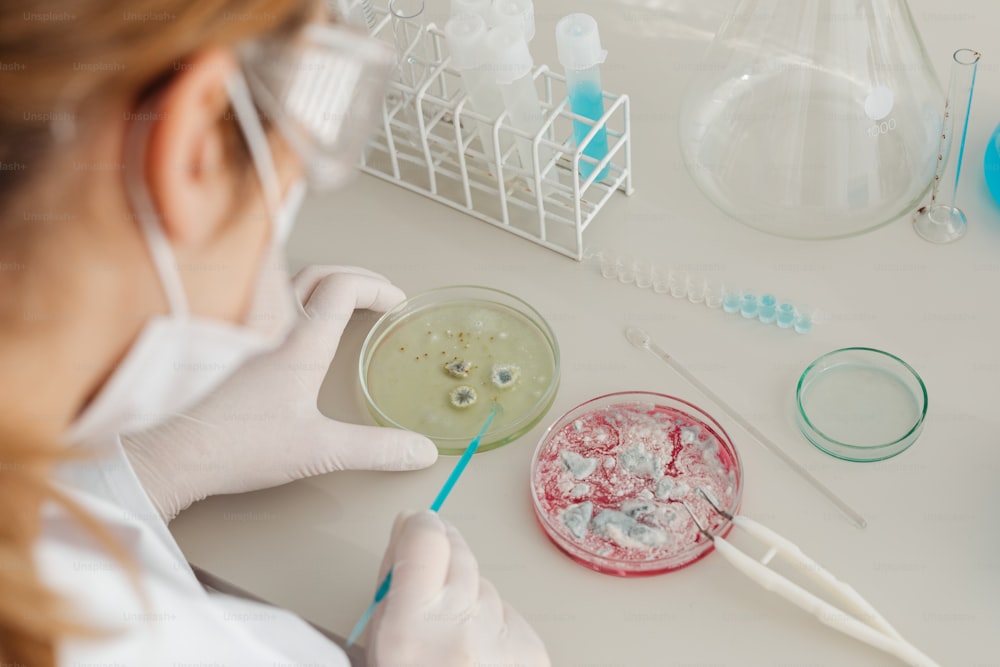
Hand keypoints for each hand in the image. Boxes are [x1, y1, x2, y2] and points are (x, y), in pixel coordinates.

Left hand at [122, 265, 437, 521]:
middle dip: (355, 279)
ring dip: (318, 283)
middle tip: (376, 298)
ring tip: (337, 302)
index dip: (377, 288)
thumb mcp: (318, 451)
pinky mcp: (221, 341)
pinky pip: (261, 299)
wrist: (169, 453)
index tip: (397, 304)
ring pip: (285, 281)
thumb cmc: (236, 447)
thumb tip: (421, 450)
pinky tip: (286, 323)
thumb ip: (375, 449)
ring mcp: (243, 328)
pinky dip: (287, 297)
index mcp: (300, 341)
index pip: (344, 287)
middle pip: (319, 274)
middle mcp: (271, 324)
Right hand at [368, 510, 549, 666]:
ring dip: (467, 593)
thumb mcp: (377, 654)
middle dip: (442, 551)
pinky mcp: (534, 653)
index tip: (412, 526)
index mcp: (412, 631)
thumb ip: (389, 599)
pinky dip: (493, 624)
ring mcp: (504, 640)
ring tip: (449, 631)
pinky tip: (477, 654)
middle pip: (459, 553)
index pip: (425, 539)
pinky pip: (509, 616)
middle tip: (427, 561)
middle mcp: (464, 628)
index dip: (417, 527)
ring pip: (485, 586)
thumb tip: (405, 545)